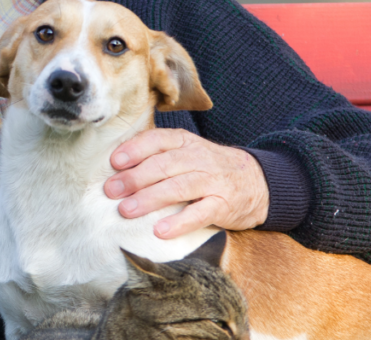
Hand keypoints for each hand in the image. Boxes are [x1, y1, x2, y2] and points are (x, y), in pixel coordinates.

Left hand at [103, 129, 268, 238]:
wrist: (259, 181)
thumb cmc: (210, 168)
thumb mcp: (188, 152)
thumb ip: (159, 156)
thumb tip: (117, 169)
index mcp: (186, 142)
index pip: (158, 140)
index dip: (135, 150)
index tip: (114, 162)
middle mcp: (199, 158)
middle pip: (164, 165)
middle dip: (134, 178)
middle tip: (111, 191)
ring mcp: (213, 181)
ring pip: (178, 187)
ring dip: (150, 199)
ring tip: (127, 210)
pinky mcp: (224, 205)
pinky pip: (200, 213)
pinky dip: (179, 222)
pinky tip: (160, 231)